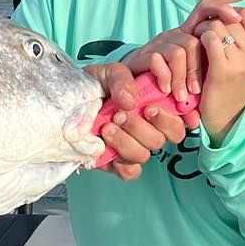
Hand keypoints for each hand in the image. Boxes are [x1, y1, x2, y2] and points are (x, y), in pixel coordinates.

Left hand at [84, 62, 189, 180]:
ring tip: (106, 126)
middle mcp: (147, 130)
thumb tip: (130, 101)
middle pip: (161, 140)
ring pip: (143, 155)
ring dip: (126, 141)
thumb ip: (120, 78)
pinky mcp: (115, 163)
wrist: (67, 101)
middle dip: (141, 128)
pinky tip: (105, 147)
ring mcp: (132, 148)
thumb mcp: (106, 73)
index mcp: (154, 110)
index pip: (177, 123)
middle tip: (120, 114)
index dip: (173, 120)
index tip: (151, 109)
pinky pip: (129, 172)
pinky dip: (120, 163)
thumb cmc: (93, 85)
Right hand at [121, 28, 205, 104]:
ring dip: (181, 76)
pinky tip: (164, 90)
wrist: (118, 81)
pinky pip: (157, 58)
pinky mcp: (140, 55)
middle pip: (194, 42)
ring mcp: (155, 45)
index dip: (209, 52)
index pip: (204, 38)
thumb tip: (195, 121)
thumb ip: (185, 104)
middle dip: (195, 71)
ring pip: (179, 50)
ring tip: (179, 96)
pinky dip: (164, 76)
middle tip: (193, 93)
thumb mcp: (173, 93)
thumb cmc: (151, 87)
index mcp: (183, 42)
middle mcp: (170, 39)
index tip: (203, 83)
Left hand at [193, 7, 244, 143]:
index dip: (228, 18)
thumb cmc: (231, 78)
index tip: (220, 32)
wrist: (222, 114)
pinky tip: (196, 53)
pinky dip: (199, 42)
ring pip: (217, 27)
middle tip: (205, 40)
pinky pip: (209, 39)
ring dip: (202, 33)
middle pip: (231, 20)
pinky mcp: (226, 70)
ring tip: (200, 47)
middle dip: (213, 25)